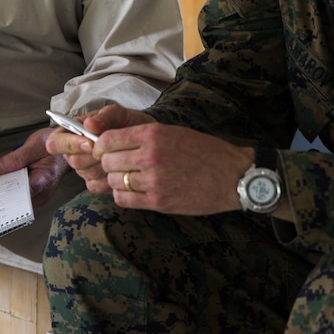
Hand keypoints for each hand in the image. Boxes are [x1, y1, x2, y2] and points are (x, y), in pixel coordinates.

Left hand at [0, 128, 67, 207]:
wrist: (63, 147)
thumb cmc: (53, 146)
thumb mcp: (35, 144)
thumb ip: (16, 158)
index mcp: (46, 179)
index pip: (22, 192)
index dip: (5, 190)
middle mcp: (43, 192)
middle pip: (17, 197)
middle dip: (1, 189)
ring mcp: (38, 195)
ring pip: (15, 197)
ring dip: (4, 187)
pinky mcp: (34, 194)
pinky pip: (17, 193)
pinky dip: (9, 186)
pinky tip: (2, 178)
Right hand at [45, 105, 152, 188]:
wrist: (145, 140)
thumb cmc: (127, 124)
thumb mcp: (118, 113)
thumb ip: (104, 116)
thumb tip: (89, 124)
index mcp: (71, 131)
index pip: (55, 143)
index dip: (69, 144)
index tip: (90, 142)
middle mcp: (73, 151)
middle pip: (72, 160)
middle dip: (94, 155)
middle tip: (112, 148)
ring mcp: (83, 169)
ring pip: (85, 173)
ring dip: (104, 165)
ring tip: (119, 154)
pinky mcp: (94, 182)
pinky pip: (96, 185)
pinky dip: (109, 177)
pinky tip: (120, 167)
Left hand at [94, 122, 252, 213]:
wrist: (233, 176)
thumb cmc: (205, 151)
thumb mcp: (173, 132)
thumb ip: (143, 137)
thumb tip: (112, 142)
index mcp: (153, 134)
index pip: (108, 139)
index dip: (100, 145)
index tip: (103, 149)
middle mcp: (150, 156)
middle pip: (107, 161)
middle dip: (107, 163)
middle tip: (116, 165)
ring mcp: (153, 181)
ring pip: (114, 181)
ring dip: (116, 180)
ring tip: (128, 178)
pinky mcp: (158, 201)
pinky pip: (124, 199)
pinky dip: (123, 196)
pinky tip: (133, 191)